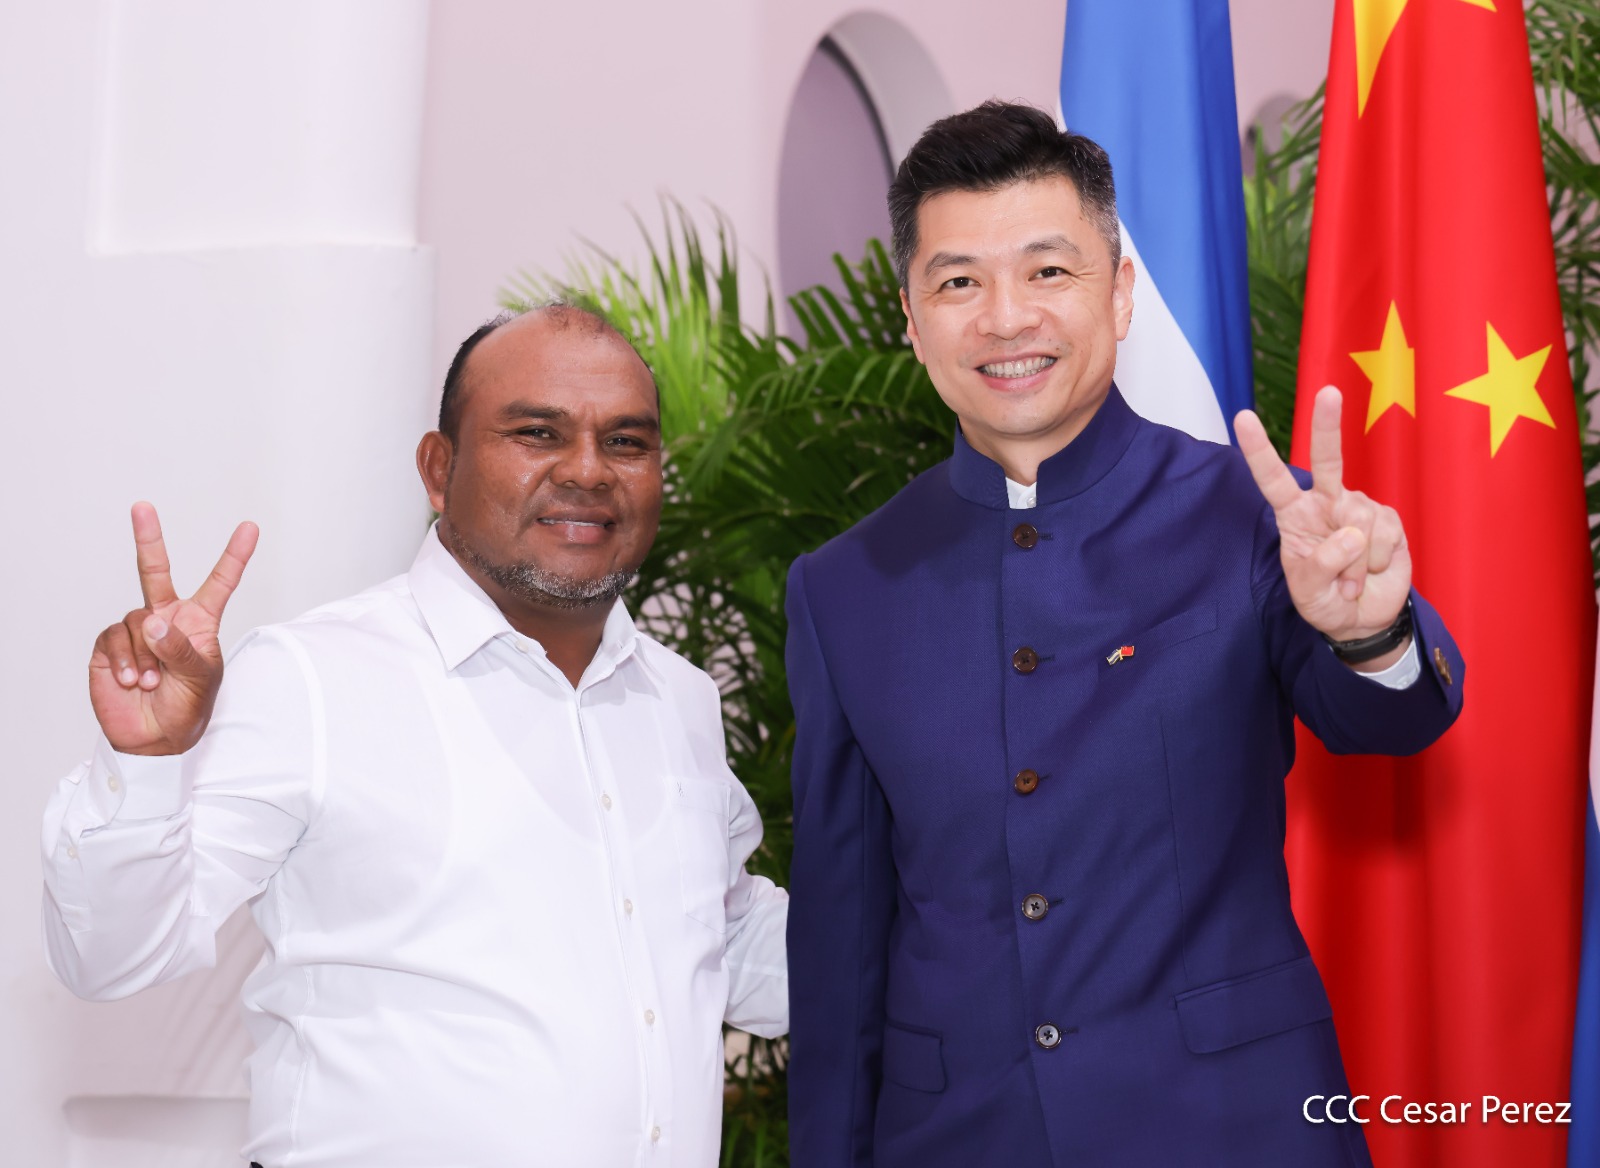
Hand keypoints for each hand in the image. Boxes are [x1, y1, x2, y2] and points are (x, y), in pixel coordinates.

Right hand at [88, 503, 258, 755]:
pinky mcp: (110, 645)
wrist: (154, 738)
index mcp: (199, 622)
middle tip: (142, 506)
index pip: (219, 584)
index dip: (234, 557)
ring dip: (147, 654)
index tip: (250, 528)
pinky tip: (132, 680)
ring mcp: (137, 630)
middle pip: (155, 572)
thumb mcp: (200, 678)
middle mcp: (166, 619)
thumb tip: (152, 621)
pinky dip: (126, 659)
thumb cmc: (187, 707)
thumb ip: (180, 648)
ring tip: (153, 681)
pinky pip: (116, 638)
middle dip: (148, 539)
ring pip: (138, 620)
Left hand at [1234, 387, 1410, 646]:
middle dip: (1328, 425)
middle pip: (1327, 459)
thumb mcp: (1309, 592)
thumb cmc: (1324, 602)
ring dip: (1355, 562)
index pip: (1273, 479)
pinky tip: (1371, 571)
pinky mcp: (1388, 519)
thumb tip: (1350, 534)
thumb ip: (1322, 564)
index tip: (1243, 417)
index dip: (1259, 450)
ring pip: (1359, 519)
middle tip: (1329, 392)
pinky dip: (1376, 562)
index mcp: (1294, 515)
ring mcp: (1359, 508)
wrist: (1362, 620)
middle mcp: (1325, 503)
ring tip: (1349, 581)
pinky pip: (1384, 535)